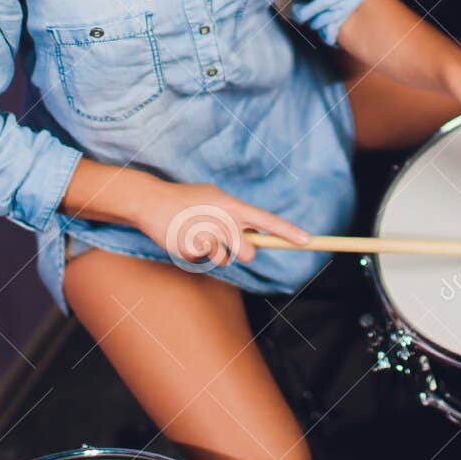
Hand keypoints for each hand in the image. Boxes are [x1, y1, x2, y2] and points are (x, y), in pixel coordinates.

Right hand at [130, 179, 311, 267]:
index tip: (308, 240)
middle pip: (248, 251)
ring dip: (219, 255)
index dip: (287, 232)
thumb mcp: (215, 199)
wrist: (151, 201)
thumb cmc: (187, 200)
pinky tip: (185, 239)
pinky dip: (197, 254)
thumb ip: (235, 215)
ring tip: (202, 238)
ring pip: (227, 259)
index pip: (266, 220)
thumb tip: (256, 233)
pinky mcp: (191, 248)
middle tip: (229, 243)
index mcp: (231, 204)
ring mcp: (207, 235)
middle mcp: (222, 219)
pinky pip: (205, 260)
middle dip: (244, 253)